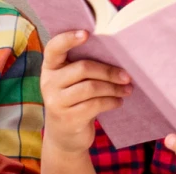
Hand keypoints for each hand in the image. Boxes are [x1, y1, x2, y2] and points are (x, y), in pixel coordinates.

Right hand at [39, 31, 131, 152]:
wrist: (64, 137)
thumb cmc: (75, 102)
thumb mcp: (72, 84)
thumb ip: (83, 70)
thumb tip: (118, 60)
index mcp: (50, 68)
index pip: (54, 48)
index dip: (69, 38)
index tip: (87, 33)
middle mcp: (48, 83)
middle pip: (83, 68)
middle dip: (109, 71)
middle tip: (127, 76)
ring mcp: (56, 101)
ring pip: (91, 88)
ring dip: (114, 88)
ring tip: (127, 90)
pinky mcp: (67, 118)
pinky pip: (95, 105)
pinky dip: (111, 102)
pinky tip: (118, 102)